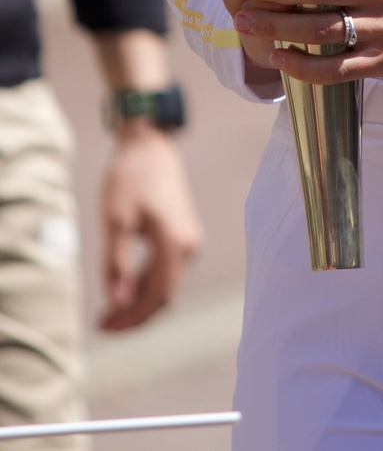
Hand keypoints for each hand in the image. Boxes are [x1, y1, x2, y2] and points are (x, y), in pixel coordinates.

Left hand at [100, 122, 202, 330]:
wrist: (149, 146)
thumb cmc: (129, 179)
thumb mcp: (116, 222)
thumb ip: (117, 265)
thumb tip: (116, 303)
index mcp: (175, 242)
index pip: (158, 298)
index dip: (131, 319)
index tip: (101, 327)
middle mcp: (189, 245)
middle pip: (165, 297)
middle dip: (134, 316)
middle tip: (100, 324)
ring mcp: (189, 240)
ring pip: (167, 286)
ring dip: (139, 303)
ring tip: (106, 311)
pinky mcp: (182, 236)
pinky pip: (167, 271)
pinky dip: (146, 286)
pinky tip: (122, 290)